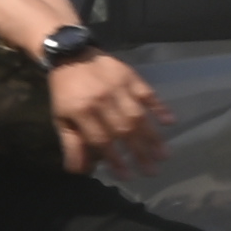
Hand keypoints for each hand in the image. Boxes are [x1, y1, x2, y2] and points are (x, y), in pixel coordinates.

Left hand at [45, 51, 173, 171]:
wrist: (71, 54)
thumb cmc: (65, 91)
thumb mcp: (61, 118)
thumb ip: (72, 143)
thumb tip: (80, 171)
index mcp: (82, 111)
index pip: (101, 141)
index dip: (114, 160)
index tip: (127, 176)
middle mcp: (102, 100)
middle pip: (123, 131)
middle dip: (139, 154)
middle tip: (152, 171)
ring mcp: (118, 88)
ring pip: (138, 115)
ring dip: (152, 136)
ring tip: (164, 155)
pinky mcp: (130, 76)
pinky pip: (148, 93)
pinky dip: (159, 107)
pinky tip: (170, 121)